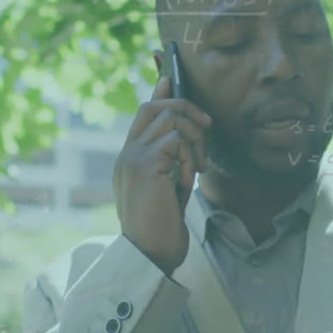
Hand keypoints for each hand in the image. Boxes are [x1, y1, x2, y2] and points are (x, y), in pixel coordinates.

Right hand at [114, 75, 212, 275]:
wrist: (150, 255)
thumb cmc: (162, 228)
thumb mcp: (169, 188)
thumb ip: (173, 162)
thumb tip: (189, 137)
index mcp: (130, 158)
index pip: (144, 113)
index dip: (159, 92)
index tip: (170, 77)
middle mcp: (126, 153)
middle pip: (155, 105)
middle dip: (186, 108)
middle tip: (206, 129)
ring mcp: (133, 157)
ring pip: (171, 119)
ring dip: (195, 140)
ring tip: (198, 169)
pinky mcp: (145, 164)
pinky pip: (177, 140)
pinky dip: (190, 158)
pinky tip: (189, 181)